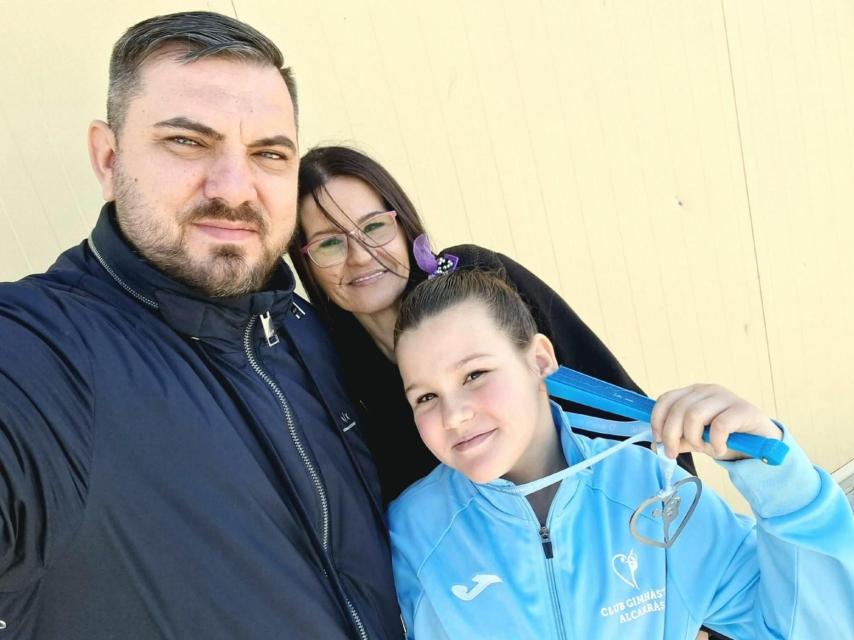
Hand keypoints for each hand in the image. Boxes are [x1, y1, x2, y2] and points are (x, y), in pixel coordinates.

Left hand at [650, 384, 781, 460]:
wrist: (761, 443)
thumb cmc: (727, 437)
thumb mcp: (697, 439)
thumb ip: (679, 439)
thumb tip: (657, 445)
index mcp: (693, 393)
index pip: (666, 399)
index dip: (657, 420)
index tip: (658, 440)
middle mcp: (707, 390)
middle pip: (678, 410)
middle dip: (671, 435)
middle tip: (672, 454)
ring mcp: (726, 397)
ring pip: (694, 415)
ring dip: (694, 438)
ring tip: (702, 448)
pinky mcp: (743, 409)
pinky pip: (719, 426)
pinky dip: (715, 442)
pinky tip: (720, 449)